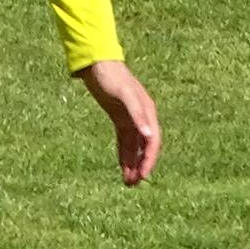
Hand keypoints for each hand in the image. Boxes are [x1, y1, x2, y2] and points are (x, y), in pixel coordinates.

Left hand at [77, 60, 160, 184]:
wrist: (97, 64)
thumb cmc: (112, 78)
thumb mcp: (124, 96)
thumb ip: (137, 115)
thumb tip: (149, 135)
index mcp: (147, 112)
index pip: (151, 141)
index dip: (148, 159)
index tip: (142, 176)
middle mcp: (141, 117)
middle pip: (144, 147)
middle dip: (141, 165)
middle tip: (133, 184)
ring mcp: (130, 118)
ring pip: (134, 146)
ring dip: (132, 163)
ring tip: (128, 182)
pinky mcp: (119, 118)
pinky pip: (124, 141)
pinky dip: (124, 154)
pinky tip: (122, 167)